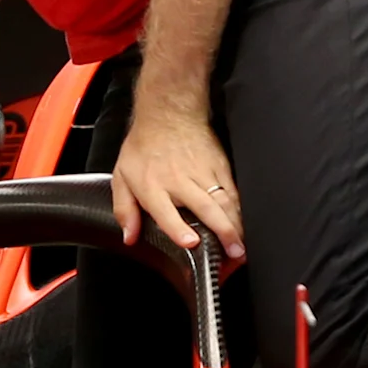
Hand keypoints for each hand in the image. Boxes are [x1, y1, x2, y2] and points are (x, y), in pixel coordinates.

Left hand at [111, 110, 243, 262]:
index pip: (167, 211)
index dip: (179, 229)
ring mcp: (203, 174)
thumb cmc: (145, 146)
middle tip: (233, 253)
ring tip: (242, 247)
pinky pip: (234, 192)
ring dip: (236, 226)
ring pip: (225, 202)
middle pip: (205, 208)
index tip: (191, 242)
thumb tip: (129, 236)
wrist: (169, 114)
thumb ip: (124, 210)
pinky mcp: (220, 167)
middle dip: (223, 232)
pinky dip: (241, 210)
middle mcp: (180, 181)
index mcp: (154, 186)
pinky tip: (245, 225)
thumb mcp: (122, 177)